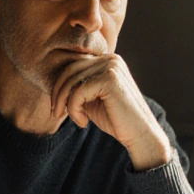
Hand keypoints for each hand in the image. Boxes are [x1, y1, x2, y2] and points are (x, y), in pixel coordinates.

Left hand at [49, 54, 172, 170]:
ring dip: (65, 104)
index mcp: (107, 60)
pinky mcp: (110, 79)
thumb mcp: (91, 100)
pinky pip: (78, 92)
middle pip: (69, 71)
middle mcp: (110, 59)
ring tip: (75, 120)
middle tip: (56, 114)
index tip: (56, 107)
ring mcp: (111, 66)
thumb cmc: (115, 119)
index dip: (59, 86)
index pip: (73, 66)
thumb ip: (77, 87)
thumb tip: (53, 84)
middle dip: (57, 94)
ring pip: (71, 82)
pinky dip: (74, 110)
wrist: (140, 135)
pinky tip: (83, 122)